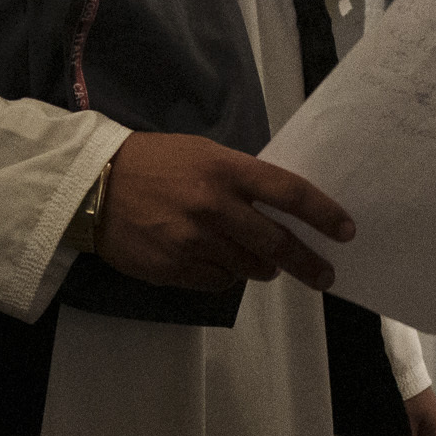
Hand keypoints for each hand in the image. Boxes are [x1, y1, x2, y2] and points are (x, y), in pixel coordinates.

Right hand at [97, 132, 350, 291]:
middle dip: (306, 262)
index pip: (288, 192)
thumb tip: (279, 209)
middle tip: (324, 275)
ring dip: (260, 267)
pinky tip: (211, 261)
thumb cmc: (152, 163)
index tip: (345, 231)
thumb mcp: (201, 153)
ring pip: (248, 268)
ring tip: (259, 261)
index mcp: (224, 170)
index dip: (323, 213)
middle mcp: (213, 206)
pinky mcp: (173, 268)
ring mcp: (192, 241)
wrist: (91, 186)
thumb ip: (240, 179)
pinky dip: (223, 275)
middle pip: (276, 243)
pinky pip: (217, 282)